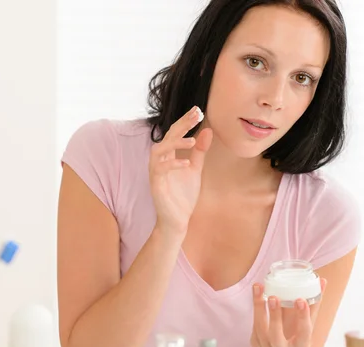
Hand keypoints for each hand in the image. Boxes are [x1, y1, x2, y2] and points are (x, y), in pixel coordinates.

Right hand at [149, 106, 212, 235]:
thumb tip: (208, 130)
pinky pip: (160, 170)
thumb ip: (199, 151)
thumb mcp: (195, 169)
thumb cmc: (183, 196)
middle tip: (196, 114)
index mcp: (168, 156)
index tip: (198, 110)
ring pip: (159, 150)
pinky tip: (186, 163)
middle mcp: (159, 161)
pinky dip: (173, 164)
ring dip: (174, 143)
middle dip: (181, 124)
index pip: (175, 133)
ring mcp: (156, 172)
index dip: (185, 121)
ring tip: (191, 141)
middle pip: (167, 136)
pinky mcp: (155, 184)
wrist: (177, 220)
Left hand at [250, 278, 326, 346]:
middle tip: (274, 297)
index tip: (300, 300)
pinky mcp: (255, 344)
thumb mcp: (307, 323)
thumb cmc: (298, 334)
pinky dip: (256, 307)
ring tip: (259, 287)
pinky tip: (257, 292)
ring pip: (260, 327)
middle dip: (275, 316)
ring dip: (259, 305)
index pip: (303, 333)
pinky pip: (254, 324)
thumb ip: (313, 304)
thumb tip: (322, 281)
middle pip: (276, 335)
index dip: (303, 317)